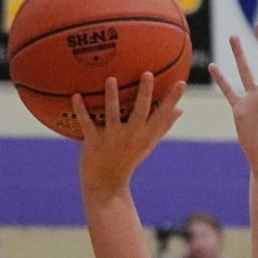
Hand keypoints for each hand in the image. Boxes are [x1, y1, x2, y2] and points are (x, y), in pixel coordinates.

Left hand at [74, 72, 185, 194]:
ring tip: (111, 79)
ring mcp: (113, 139)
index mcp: (146, 136)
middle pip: (141, 112)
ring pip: (113, 114)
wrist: (106, 184)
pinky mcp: (94, 142)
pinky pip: (87, 123)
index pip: (163, 116)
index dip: (172, 100)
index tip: (181, 83)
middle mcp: (132, 136)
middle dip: (145, 93)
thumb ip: (163, 126)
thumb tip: (180, 110)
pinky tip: (76, 96)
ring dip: (111, 97)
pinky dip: (81, 110)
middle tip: (147, 74)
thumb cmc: (128, 160)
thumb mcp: (148, 144)